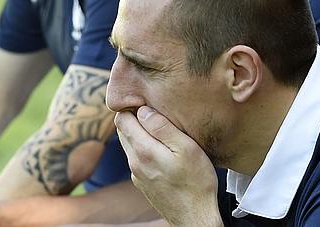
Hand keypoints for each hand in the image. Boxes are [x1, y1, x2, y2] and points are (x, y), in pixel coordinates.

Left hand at [115, 106, 222, 226]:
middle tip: (156, 113)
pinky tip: (163, 151)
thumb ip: (163, 128)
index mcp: (143, 150)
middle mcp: (134, 162)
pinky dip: (144, 148)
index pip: (122, 118)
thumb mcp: (187, 148)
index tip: (151, 103)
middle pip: (123, 130)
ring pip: (129, 144)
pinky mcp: (142, 183)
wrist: (195, 217)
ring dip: (140, 133)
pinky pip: (137, 158)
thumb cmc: (197, 181)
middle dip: (134, 118)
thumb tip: (144, 110)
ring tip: (161, 130)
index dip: (134, 106)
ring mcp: (136, 174)